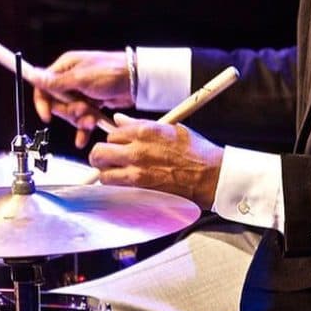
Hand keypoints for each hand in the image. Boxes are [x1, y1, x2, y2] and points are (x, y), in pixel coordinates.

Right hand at [32, 50, 132, 147]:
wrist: (137, 81)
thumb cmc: (111, 72)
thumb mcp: (80, 79)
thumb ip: (56, 82)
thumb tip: (33, 75)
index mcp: (66, 68)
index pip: (44, 87)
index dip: (43, 103)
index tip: (47, 116)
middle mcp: (71, 80)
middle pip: (57, 103)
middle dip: (69, 112)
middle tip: (82, 110)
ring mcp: (83, 92)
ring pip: (71, 113)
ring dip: (79, 120)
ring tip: (91, 121)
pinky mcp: (93, 103)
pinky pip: (83, 118)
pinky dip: (84, 128)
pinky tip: (83, 138)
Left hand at [88, 114, 223, 208]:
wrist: (211, 176)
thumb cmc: (196, 152)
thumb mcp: (170, 128)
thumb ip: (140, 124)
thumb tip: (120, 120)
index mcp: (144, 131)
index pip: (112, 133)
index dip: (114, 140)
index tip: (119, 145)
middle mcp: (137, 151)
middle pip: (99, 153)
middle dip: (100, 156)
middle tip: (108, 160)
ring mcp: (137, 173)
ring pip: (103, 174)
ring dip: (107, 174)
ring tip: (118, 175)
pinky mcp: (141, 191)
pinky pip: (116, 190)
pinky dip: (117, 189)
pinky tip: (125, 186)